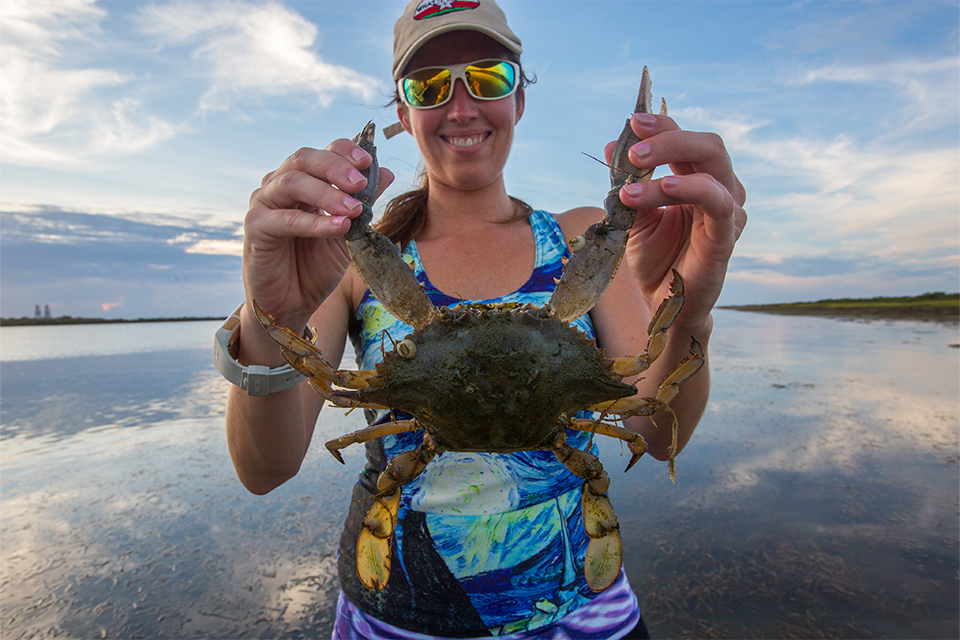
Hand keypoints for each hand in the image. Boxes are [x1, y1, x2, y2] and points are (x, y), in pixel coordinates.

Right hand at [242, 138, 394, 331]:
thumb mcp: (347, 232)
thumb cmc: (316, 267)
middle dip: (335, 167)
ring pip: (292, 183)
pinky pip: (285, 219)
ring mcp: (264, 204)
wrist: (292, 304)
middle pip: (304, 159)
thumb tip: (386, 173)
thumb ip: (362, 203)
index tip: (368, 161)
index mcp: (303, 182)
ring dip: (327, 193)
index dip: (343, 151)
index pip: (322, 153)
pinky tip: (339, 227)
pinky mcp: (255, 228)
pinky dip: (314, 221)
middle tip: (360, 183)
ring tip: (354, 209)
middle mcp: (279, 186)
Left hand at [604, 113, 746, 331]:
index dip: (662, 126)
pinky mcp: (727, 235)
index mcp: (697, 179)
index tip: (632, 123)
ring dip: (671, 163)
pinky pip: (718, 202)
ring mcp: (728, 211)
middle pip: (706, 145)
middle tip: (634, 146)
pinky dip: (692, 188)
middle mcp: (720, 189)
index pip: (686, 140)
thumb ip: (627, 181)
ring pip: (712, 167)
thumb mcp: (633, 215)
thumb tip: (611, 145)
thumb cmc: (654, 258)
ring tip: (633, 177)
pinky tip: (666, 187)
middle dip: (668, 137)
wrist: (662, 303)